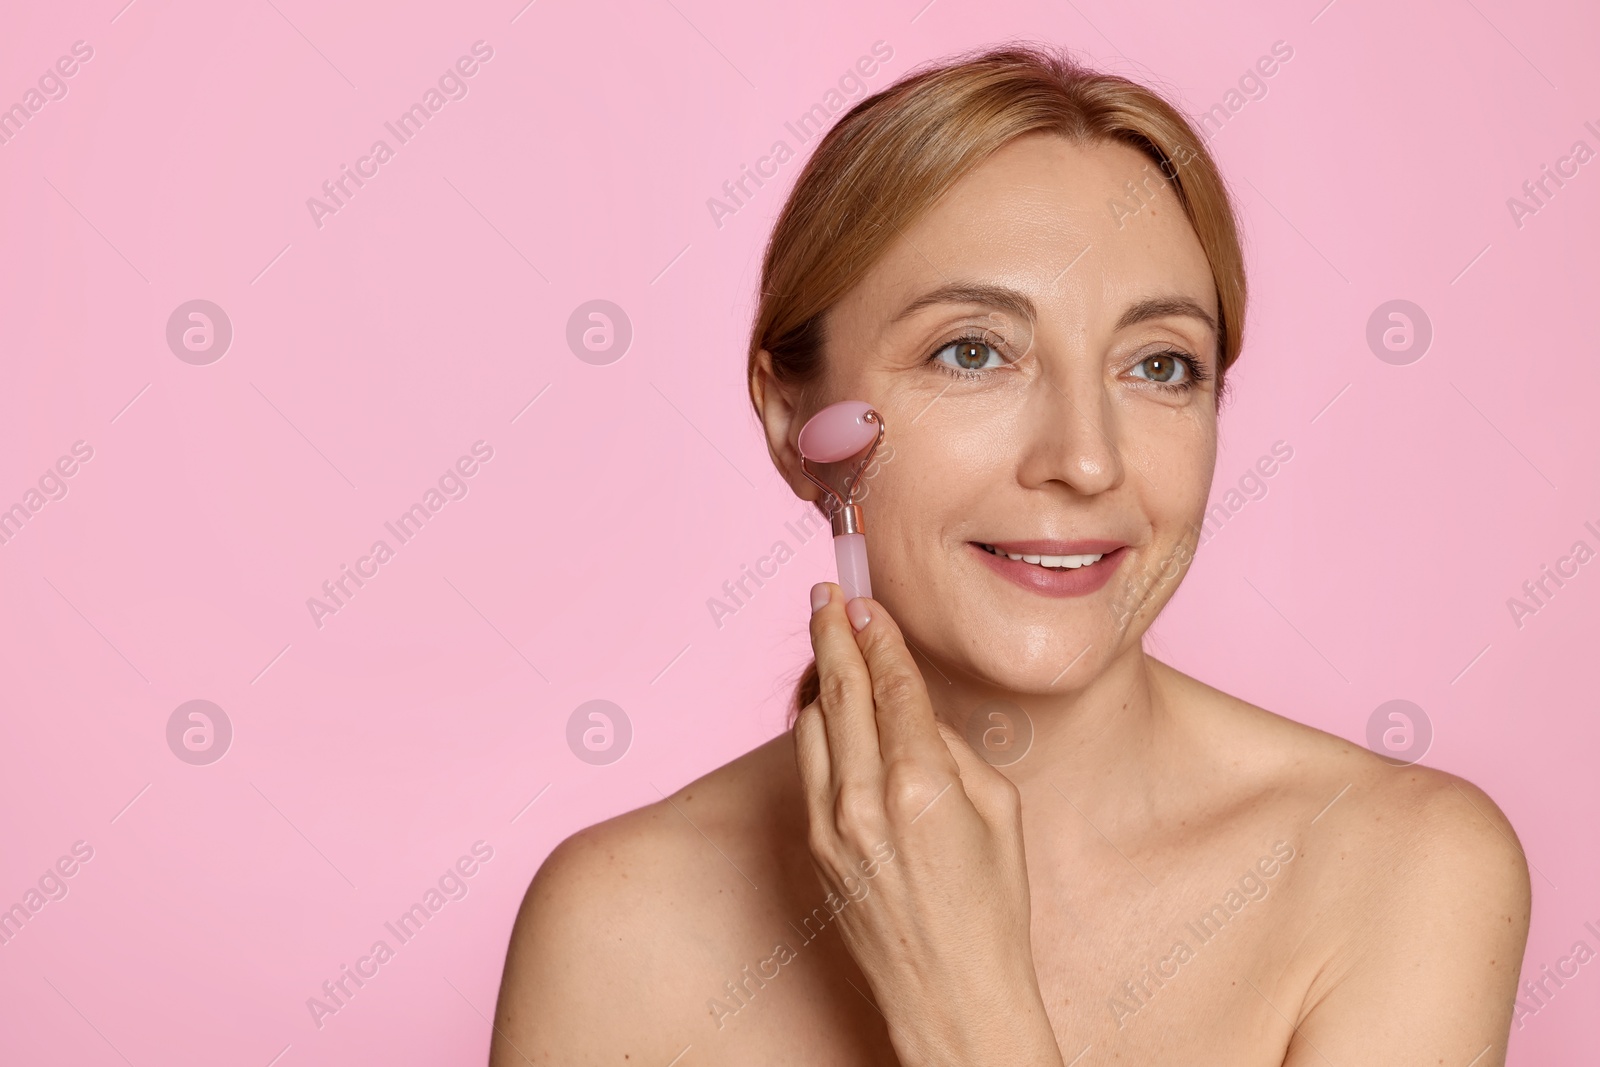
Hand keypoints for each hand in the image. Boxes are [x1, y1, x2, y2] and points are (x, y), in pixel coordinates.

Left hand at [793, 582, 1064, 1066]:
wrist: (951, 997)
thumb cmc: (992, 909)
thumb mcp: (999, 813)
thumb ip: (952, 751)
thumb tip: (915, 712)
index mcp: (922, 786)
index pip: (892, 686)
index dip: (878, 637)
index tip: (866, 602)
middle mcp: (866, 800)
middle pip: (840, 692)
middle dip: (832, 635)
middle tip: (826, 596)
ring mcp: (831, 826)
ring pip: (812, 725)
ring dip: (818, 675)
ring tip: (823, 638)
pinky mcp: (814, 848)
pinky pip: (807, 766)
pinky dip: (813, 725)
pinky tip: (822, 705)